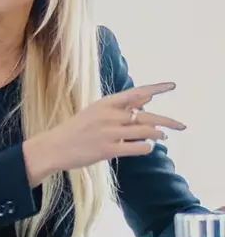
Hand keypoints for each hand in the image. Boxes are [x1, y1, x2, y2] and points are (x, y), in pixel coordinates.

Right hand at [22, 82, 185, 186]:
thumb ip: (122, 106)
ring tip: (162, 137)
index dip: (156, 89)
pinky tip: (147, 147)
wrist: (55, 147)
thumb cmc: (78, 129)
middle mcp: (109, 115)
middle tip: (182, 126)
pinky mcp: (108, 149)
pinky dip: (147, 147)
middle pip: (146, 115)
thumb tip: (147, 98)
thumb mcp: (97, 111)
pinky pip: (137, 147)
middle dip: (167, 120)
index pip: (136, 92)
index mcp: (105, 103)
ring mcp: (109, 132)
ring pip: (145, 131)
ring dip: (158, 135)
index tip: (172, 86)